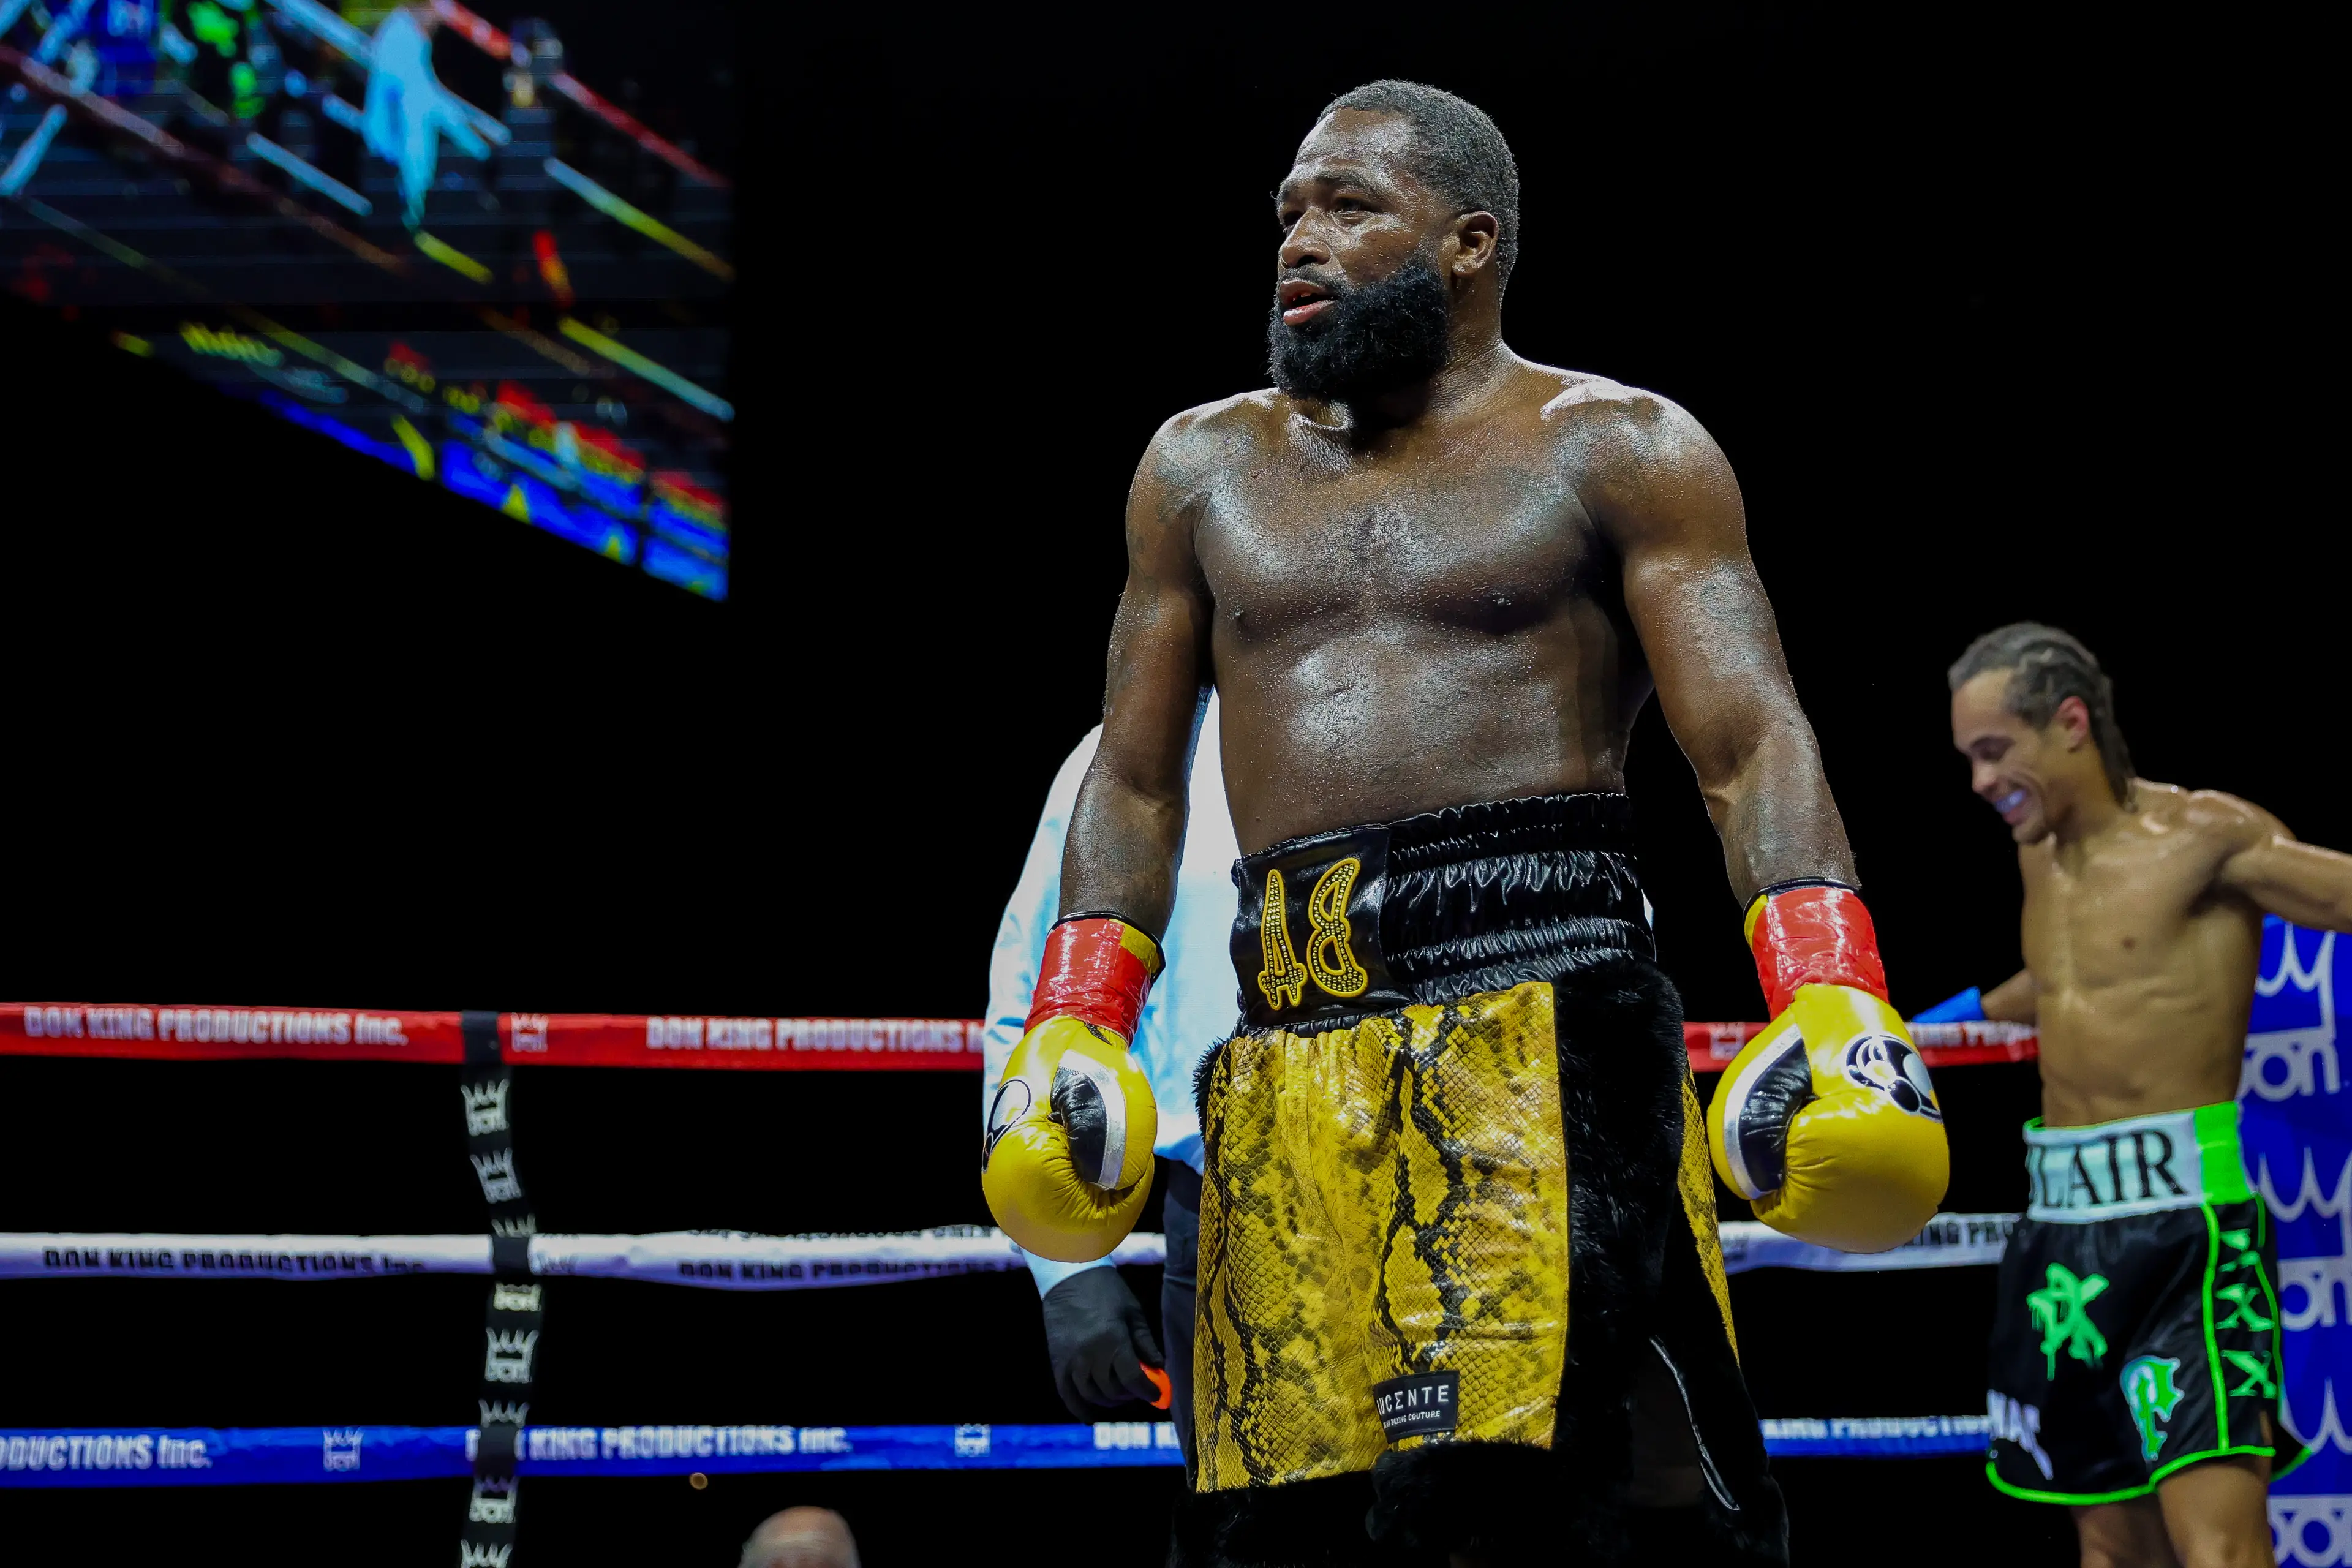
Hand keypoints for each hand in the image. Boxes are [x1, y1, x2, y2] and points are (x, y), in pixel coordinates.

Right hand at [1040, 1268, 1163, 1417]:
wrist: (1069, 1276)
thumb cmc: (1107, 1291)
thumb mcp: (1133, 1313)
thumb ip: (1145, 1343)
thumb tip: (1160, 1368)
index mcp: (1112, 1340)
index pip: (1133, 1379)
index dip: (1148, 1390)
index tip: (1158, 1394)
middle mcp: (1089, 1355)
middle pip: (1112, 1390)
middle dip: (1130, 1394)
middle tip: (1139, 1389)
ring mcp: (1071, 1360)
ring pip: (1092, 1395)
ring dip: (1109, 1401)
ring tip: (1120, 1395)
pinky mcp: (1057, 1362)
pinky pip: (1067, 1394)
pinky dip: (1079, 1409)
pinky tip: (1090, 1417)